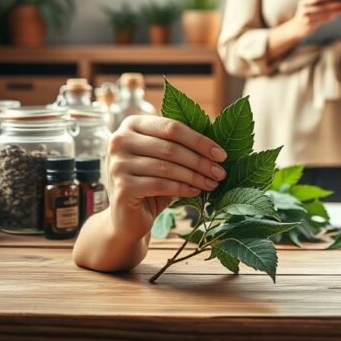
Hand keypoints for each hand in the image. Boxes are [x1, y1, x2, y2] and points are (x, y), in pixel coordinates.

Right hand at [106, 116, 227, 239]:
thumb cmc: (150, 182)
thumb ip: (181, 145)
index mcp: (132, 124)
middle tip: (220, 173)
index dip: (200, 141)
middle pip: (170, 147)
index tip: (222, 155)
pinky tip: (196, 191)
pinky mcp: (122, 187)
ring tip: (212, 183)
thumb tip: (217, 146)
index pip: (171, 127)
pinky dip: (182, 188)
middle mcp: (120, 140)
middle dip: (200, 161)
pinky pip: (161, 185)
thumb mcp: (164, 158)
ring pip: (167, 167)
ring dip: (195, 176)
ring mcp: (118, 163)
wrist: (126, 216)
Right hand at [283, 0, 340, 40]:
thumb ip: (316, 1)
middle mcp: (304, 10)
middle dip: (335, 3)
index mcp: (303, 2)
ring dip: (336, 10)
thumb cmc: (305, 14)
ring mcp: (306, 19)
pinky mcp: (310, 26)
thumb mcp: (307, 6)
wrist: (296, 28)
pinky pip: (324, 20)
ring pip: (325, 14)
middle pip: (323, 6)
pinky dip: (333, 16)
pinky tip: (339, 13)